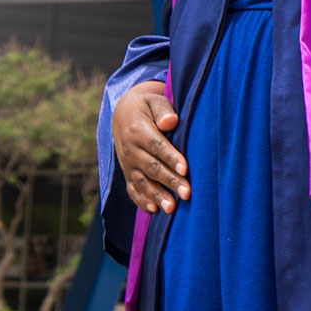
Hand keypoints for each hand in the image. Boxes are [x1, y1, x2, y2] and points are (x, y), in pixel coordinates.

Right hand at [111, 80, 187, 213]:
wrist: (123, 114)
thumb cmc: (147, 106)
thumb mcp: (153, 100)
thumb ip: (163, 109)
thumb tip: (170, 121)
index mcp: (138, 130)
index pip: (156, 146)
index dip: (170, 158)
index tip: (185, 169)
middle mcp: (131, 150)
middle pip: (152, 167)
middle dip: (169, 181)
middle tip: (187, 194)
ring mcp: (128, 164)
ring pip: (142, 182)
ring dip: (156, 196)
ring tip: (172, 208)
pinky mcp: (128, 173)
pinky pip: (132, 189)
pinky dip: (141, 200)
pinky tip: (153, 210)